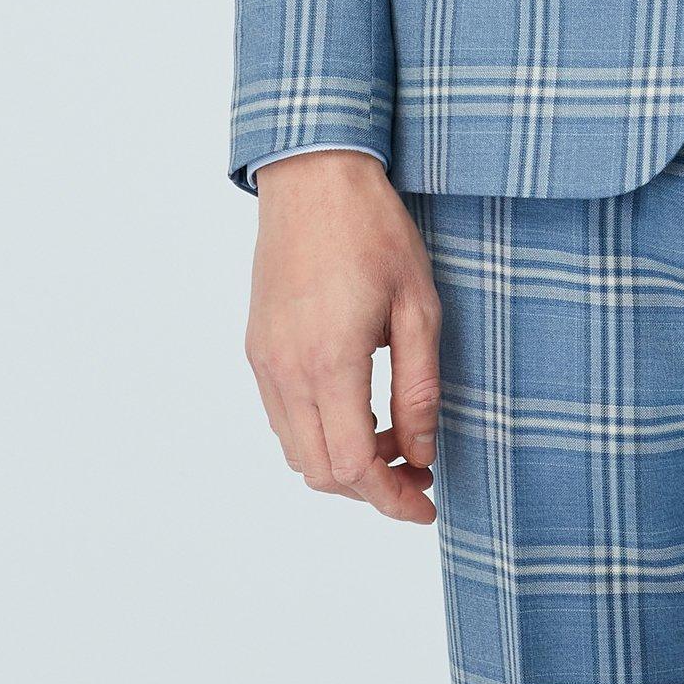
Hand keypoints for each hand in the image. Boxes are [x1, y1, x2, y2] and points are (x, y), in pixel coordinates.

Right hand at [247, 150, 441, 521]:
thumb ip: (419, 388)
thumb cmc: (373, 232)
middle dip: (372, 490)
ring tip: (395, 443)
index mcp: (329, 363)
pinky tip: (359, 412)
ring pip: (297, 452)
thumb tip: (422, 452)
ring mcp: (265, 361)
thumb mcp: (419, 308)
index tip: (426, 505)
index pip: (354, 466)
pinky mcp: (257, 349)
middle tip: (420, 476)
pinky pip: (282, 418)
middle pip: (321, 472)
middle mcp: (286, 371)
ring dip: (344, 465)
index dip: (392, 499)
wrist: (313, 178)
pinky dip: (320, 436)